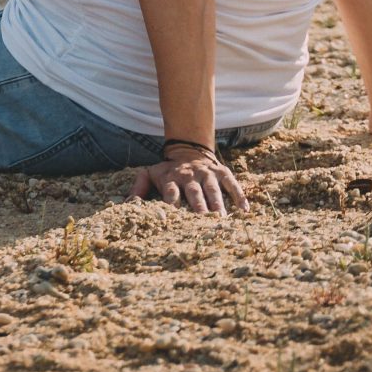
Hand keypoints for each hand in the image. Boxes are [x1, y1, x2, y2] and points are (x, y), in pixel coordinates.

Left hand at [132, 153, 247, 215]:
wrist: (188, 148)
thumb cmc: (168, 170)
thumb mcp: (150, 174)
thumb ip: (139, 188)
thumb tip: (127, 205)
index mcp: (171, 178)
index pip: (171, 193)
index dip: (172, 205)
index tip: (174, 219)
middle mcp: (189, 176)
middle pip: (194, 193)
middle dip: (198, 207)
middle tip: (203, 222)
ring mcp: (207, 173)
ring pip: (213, 189)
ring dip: (218, 204)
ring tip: (222, 220)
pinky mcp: (222, 172)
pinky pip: (232, 184)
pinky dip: (238, 196)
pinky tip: (244, 211)